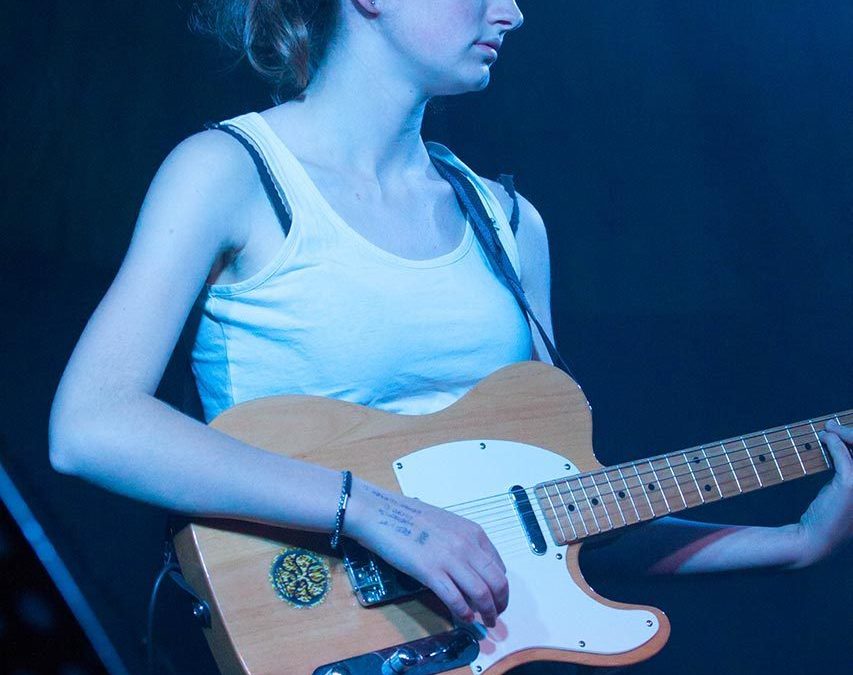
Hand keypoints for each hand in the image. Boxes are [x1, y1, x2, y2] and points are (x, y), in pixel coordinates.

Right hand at [343, 479, 508, 626]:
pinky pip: (455, 598)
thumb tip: (474, 570)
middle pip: (497, 582)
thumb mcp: (448, 526)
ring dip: (487, 612)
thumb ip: (464, 544)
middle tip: (495, 615)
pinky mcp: (430, 572)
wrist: (383, 514)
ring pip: (481, 593)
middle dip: (500, 604)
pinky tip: (465, 618)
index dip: (501, 588)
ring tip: (485, 621)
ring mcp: (449, 558)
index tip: (496, 598)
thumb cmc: (411, 518)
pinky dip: (464, 612)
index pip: (499, 567)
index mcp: (473, 532)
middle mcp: (467, 545)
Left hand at [794, 420, 852, 565]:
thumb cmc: (828, 515)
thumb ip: (849, 467)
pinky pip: (844, 458)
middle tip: (832, 425)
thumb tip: (840, 440)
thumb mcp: (844, 489)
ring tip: (827, 429)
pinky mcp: (850, 487)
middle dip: (851, 434)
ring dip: (842, 435)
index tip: (844, 432)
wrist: (814, 539)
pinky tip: (825, 438)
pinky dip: (834, 444)